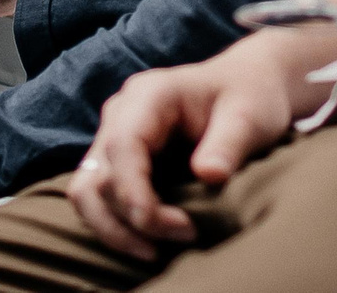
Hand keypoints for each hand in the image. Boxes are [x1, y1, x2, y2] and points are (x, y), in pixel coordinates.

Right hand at [66, 27, 336, 260]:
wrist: (247, 83)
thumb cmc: (249, 96)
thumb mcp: (249, 116)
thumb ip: (228, 145)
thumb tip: (209, 176)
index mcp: (149, 95)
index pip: (123, 147)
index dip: (136, 194)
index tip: (178, 227)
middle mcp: (121, 113)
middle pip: (97, 176)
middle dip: (132, 219)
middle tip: (186, 236)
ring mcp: (114, 134)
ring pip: (87, 191)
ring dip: (114, 228)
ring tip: (155, 252)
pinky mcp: (118, 158)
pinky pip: (99, 197)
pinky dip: (118, 224)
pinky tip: (152, 240)